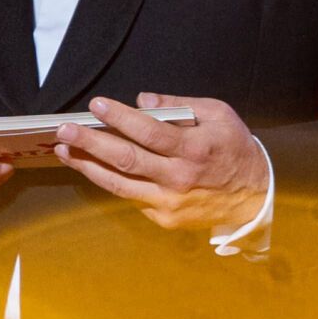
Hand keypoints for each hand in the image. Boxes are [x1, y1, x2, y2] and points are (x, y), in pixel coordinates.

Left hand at [55, 93, 268, 231]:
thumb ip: (180, 106)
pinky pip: (131, 197)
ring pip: (119, 184)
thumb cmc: (235, 148)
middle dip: (90, 143)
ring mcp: (169, 201)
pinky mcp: (164, 218)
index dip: (119, 118)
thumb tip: (143, 100)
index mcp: (193, 148)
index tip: (96, 106)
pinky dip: (110, 182)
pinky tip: (93, 168)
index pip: (148, 131)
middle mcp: (178, 177)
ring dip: (88, 166)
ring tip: (65, 152)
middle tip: (64, 131)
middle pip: (125, 159)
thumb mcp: (218, 115)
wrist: (254, 195)